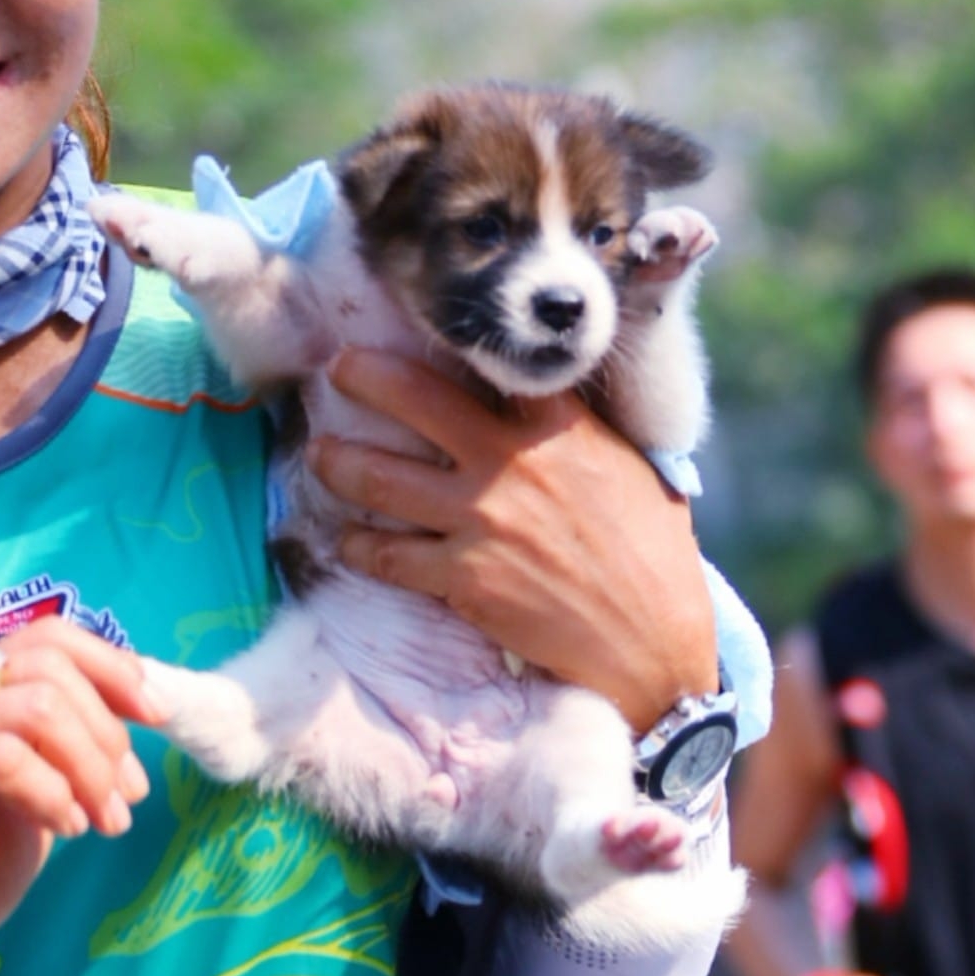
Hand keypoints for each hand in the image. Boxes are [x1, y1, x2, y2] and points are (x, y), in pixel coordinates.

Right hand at [0, 618, 158, 975]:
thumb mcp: (41, 781)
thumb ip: (72, 735)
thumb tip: (147, 705)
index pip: (47, 636)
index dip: (111, 666)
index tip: (156, 715)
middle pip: (47, 664)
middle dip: (107, 730)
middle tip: (127, 796)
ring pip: (34, 707)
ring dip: (89, 766)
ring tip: (102, 820)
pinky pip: (4, 759)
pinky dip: (52, 792)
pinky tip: (65, 828)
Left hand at [310, 349, 716, 728]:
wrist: (653, 652)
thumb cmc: (655, 562)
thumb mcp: (637, 474)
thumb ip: (585, 434)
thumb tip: (555, 402)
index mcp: (562, 428)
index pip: (498, 362)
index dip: (454, 339)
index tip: (418, 324)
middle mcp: (512, 463)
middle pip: (415, 397)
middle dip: (363, 375)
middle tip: (337, 367)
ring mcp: (482, 519)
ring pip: (380, 475)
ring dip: (337, 461)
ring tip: (319, 454)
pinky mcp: (462, 577)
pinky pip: (387, 554)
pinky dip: (359, 546)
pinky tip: (348, 540)